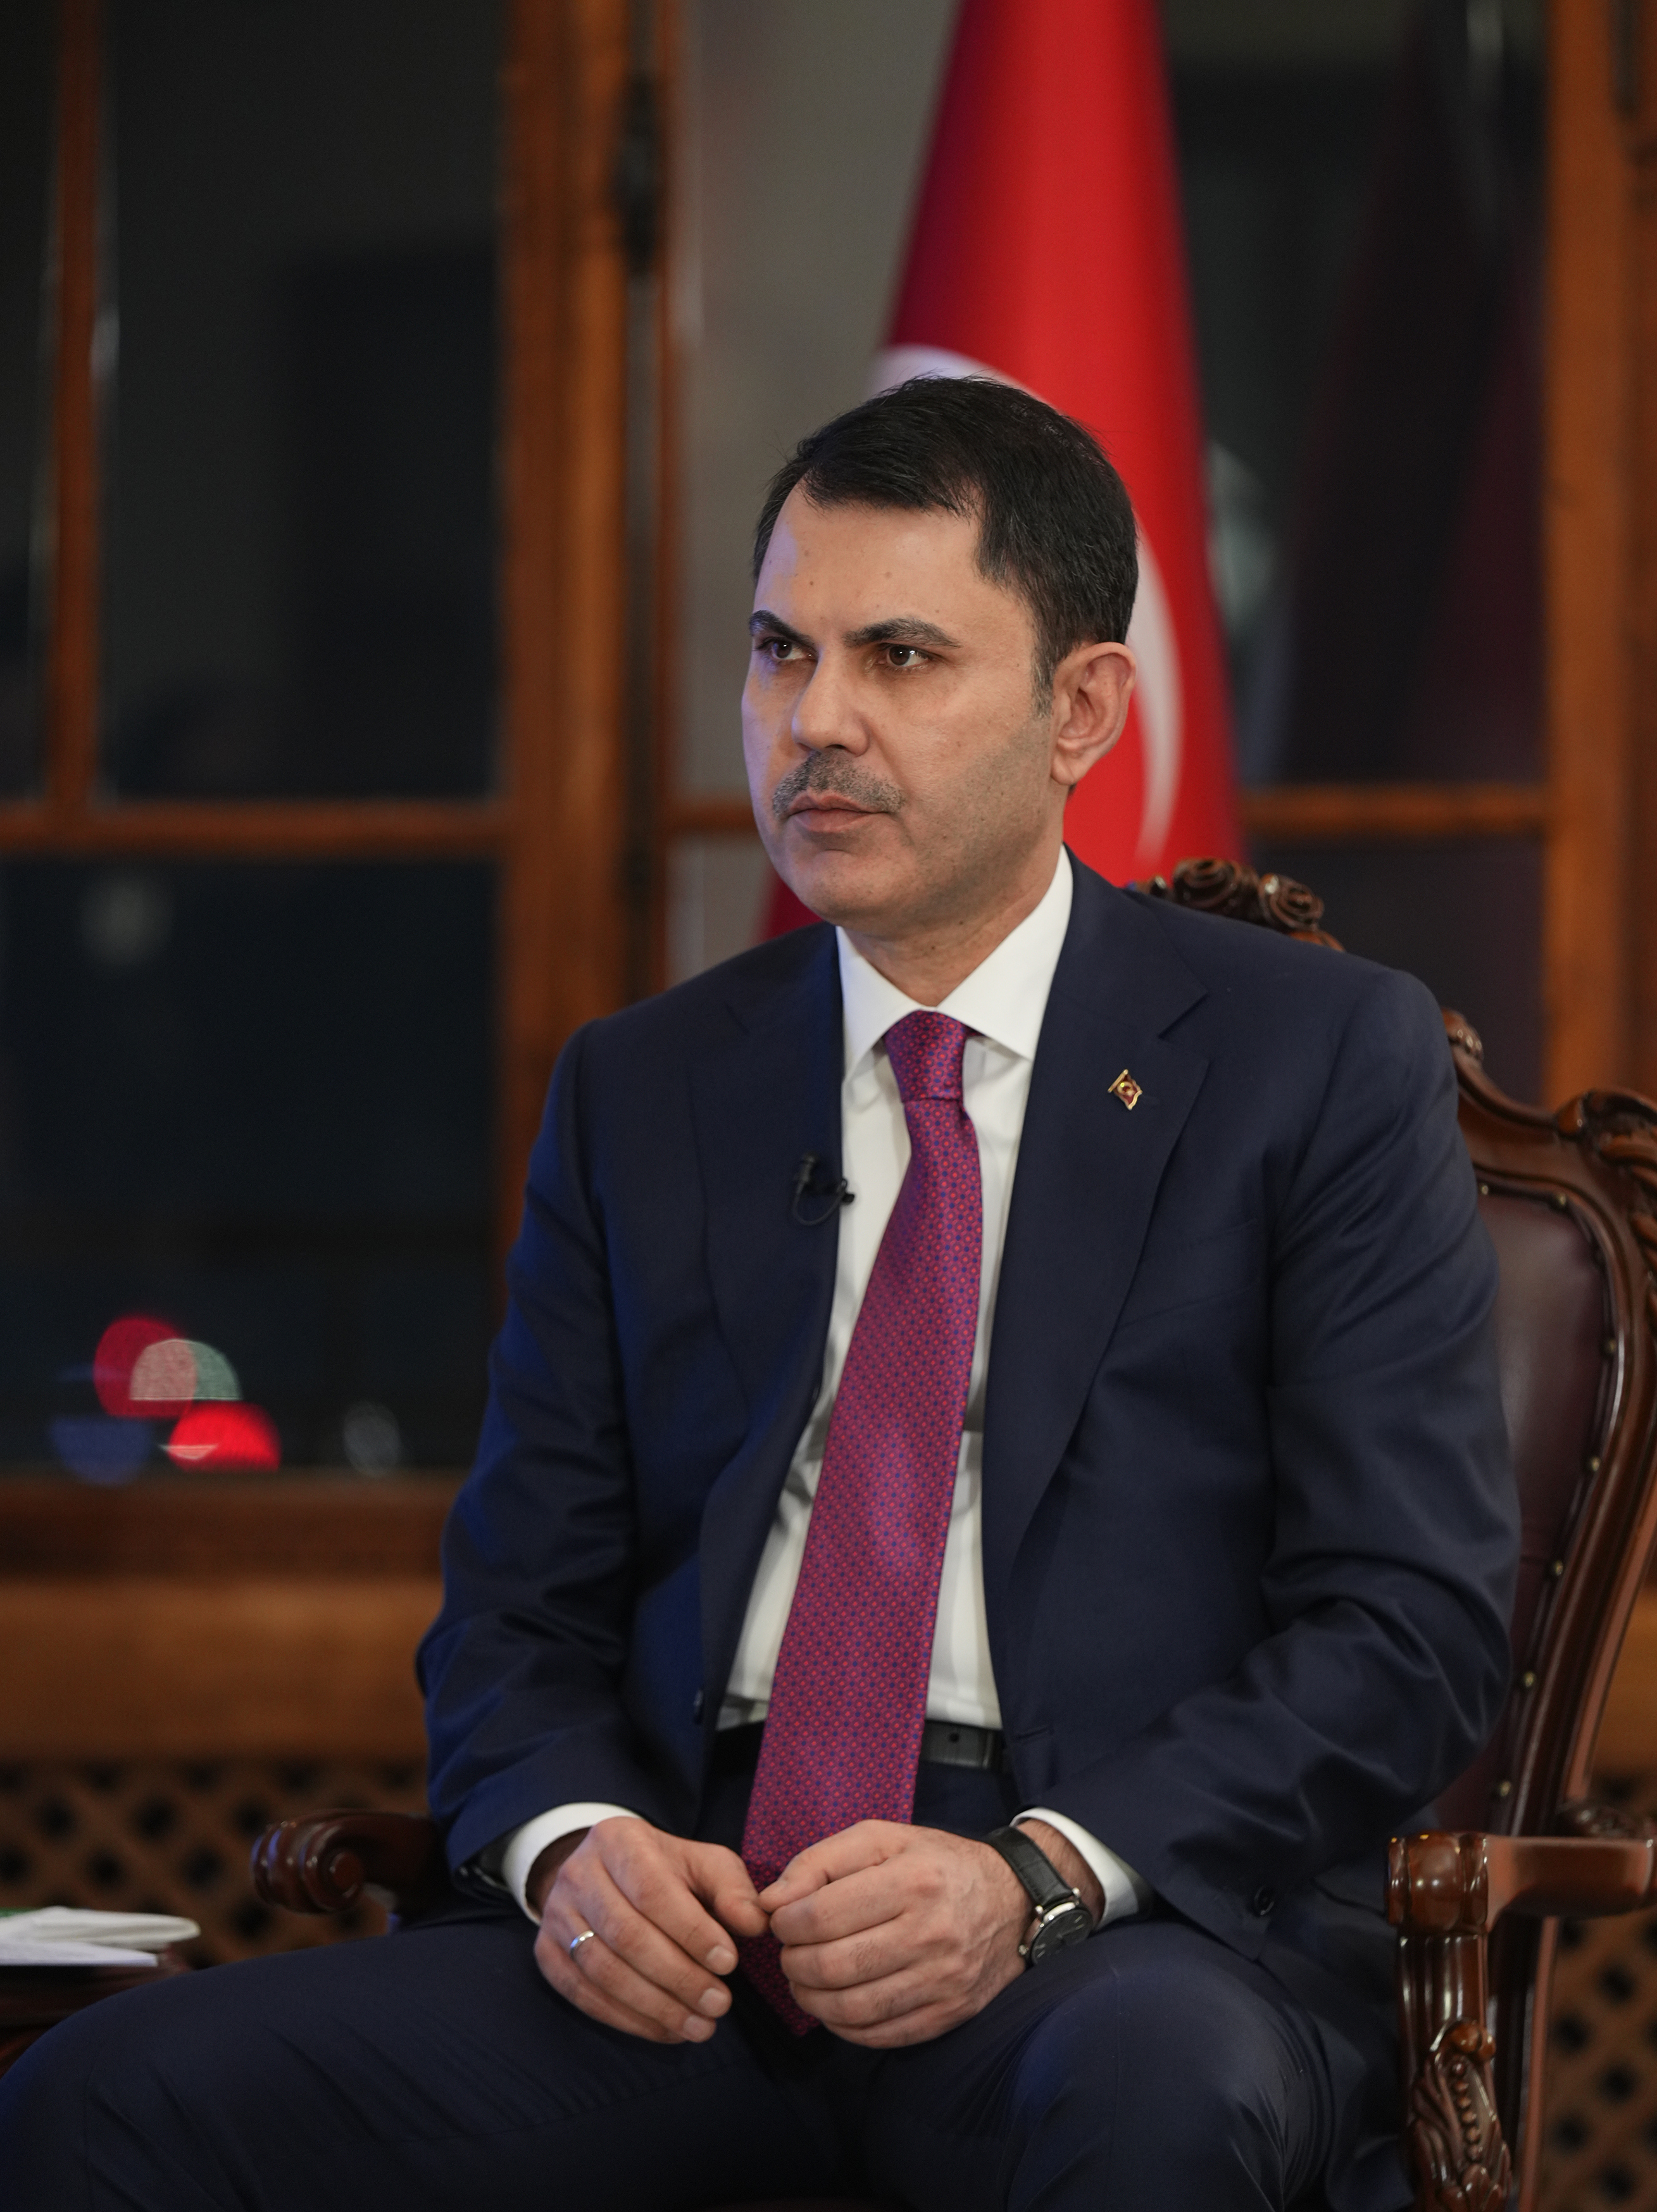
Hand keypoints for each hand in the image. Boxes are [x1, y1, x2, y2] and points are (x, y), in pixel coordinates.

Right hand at [532, 1817, 768, 2044]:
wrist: (606, 1873)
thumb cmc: (667, 1871)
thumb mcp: (703, 1864)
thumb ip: (732, 1890)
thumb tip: (755, 1924)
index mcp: (618, 1840)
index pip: (652, 1891)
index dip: (691, 1931)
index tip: (729, 1963)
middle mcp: (578, 1873)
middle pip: (626, 1935)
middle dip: (678, 1976)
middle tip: (720, 2005)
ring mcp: (555, 1914)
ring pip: (602, 1970)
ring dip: (655, 2006)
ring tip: (700, 2026)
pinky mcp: (546, 1952)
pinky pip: (582, 1995)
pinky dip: (627, 2020)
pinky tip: (666, 2031)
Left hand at [760, 1821, 1032, 2046]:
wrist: (1012, 1901)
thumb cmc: (935, 1863)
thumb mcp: (881, 1839)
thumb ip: (819, 1861)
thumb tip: (770, 1902)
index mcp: (913, 1881)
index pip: (821, 1916)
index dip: (785, 1923)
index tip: (781, 1920)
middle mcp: (931, 1933)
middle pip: (832, 1967)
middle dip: (793, 1963)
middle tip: (789, 1952)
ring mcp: (943, 1980)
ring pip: (852, 2009)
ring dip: (811, 1999)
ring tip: (805, 1979)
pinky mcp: (949, 2014)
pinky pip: (880, 2035)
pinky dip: (843, 2027)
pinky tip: (834, 2004)